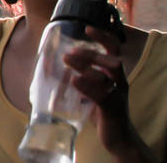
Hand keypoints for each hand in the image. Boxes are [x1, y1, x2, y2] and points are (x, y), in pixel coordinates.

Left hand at [64, 26, 139, 158]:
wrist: (118, 137)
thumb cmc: (101, 110)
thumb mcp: (89, 89)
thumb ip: (75, 76)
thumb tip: (47, 65)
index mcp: (115, 74)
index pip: (114, 50)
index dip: (103, 37)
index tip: (87, 28)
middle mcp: (119, 82)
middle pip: (111, 60)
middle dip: (90, 54)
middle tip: (68, 53)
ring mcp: (117, 95)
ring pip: (106, 76)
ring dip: (86, 66)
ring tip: (67, 61)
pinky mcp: (112, 109)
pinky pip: (102, 95)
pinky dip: (87, 86)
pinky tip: (74, 81)